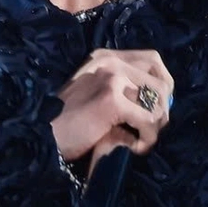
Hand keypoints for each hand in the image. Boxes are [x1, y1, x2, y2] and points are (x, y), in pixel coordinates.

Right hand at [52, 49, 174, 170]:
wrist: (42, 138)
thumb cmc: (70, 125)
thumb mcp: (98, 98)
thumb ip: (125, 92)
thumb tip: (165, 103)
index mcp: (105, 57)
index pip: (152, 60)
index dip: (163, 85)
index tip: (157, 110)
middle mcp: (109, 61)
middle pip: (161, 79)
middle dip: (162, 109)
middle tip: (151, 130)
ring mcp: (112, 77)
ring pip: (158, 101)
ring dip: (155, 127)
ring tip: (138, 141)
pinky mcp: (112, 99)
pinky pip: (148, 120)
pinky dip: (147, 139)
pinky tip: (133, 148)